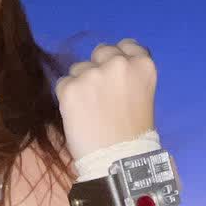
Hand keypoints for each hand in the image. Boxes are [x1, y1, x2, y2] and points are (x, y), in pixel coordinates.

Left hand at [54, 39, 157, 162]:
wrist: (118, 160)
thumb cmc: (134, 134)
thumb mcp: (143, 96)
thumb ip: (129, 77)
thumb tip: (107, 67)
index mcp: (143, 65)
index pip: (127, 45)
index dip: (119, 58)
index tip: (116, 75)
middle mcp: (118, 63)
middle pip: (101, 51)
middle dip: (99, 68)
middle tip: (101, 95)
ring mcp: (92, 74)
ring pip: (79, 68)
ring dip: (81, 84)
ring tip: (90, 110)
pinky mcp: (71, 88)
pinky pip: (63, 84)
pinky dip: (67, 98)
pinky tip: (78, 115)